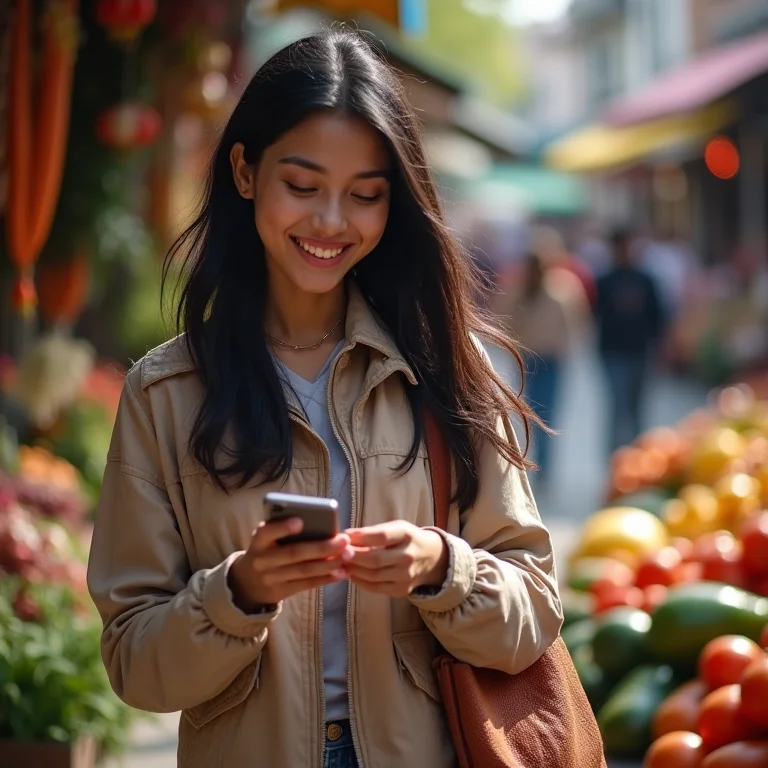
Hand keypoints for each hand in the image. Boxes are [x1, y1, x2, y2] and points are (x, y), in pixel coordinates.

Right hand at [228, 518, 354, 611]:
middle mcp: (263, 560)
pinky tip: (342, 572)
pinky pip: (307, 584)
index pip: (267, 532)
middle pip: (294, 553)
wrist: (247, 582)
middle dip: (321, 547)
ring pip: (304, 571)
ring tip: (347, 556)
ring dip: (329, 564)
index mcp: (258, 541)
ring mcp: (272, 578)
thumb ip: (282, 529)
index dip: (283, 528)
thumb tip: (319, 521)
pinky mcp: (282, 592)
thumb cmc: (266, 549)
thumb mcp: (266, 538)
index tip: (301, 521)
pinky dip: (326, 578)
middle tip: (343, 540)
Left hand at [344, 521, 448, 597]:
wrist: (431, 558)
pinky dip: (359, 581)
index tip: (344, 536)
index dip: (361, 537)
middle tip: (338, 553)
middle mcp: (408, 556)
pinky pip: (375, 587)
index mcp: (407, 535)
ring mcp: (406, 576)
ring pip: (373, 576)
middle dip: (353, 557)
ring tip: (341, 563)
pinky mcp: (401, 590)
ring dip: (353, 570)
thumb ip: (373, 532)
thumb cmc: (406, 539)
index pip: (381, 536)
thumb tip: (345, 537)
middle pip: (375, 559)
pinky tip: (351, 573)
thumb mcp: (395, 528)